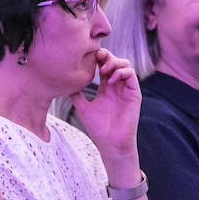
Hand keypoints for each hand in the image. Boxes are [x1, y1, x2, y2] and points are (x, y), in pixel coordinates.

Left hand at [70, 49, 141, 171]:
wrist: (110, 143)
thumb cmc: (98, 129)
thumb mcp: (83, 107)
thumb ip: (76, 95)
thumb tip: (63, 84)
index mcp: (106, 87)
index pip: (104, 65)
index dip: (98, 58)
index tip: (88, 57)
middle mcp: (117, 86)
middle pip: (116, 61)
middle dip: (107, 56)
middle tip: (97, 58)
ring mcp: (126, 89)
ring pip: (126, 65)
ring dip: (115, 62)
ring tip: (103, 70)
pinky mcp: (134, 94)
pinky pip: (131, 75)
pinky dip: (121, 72)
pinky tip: (110, 81)